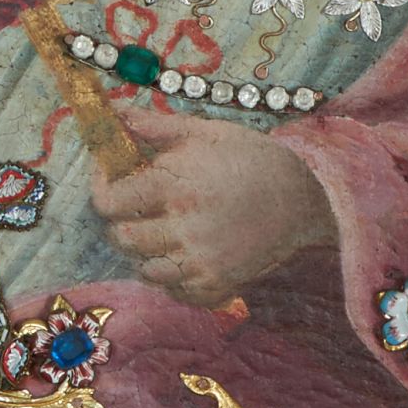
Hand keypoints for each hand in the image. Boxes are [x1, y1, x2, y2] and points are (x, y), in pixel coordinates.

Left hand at [95, 103, 334, 306]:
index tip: (110, 179)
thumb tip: (117, 115)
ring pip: (145, 270)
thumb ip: (155, 126)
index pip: (109, 202)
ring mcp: (201, 261)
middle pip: (122, 239)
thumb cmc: (251, 158)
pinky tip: (185, 256)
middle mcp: (183, 227)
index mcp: (174, 185)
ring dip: (146, 253)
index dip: (102, 189)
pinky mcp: (219, 284)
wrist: (305, 195)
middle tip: (138, 210)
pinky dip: (173, 279)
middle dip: (123, 223)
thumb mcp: (205, 131)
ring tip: (163, 234)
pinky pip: (176, 292)